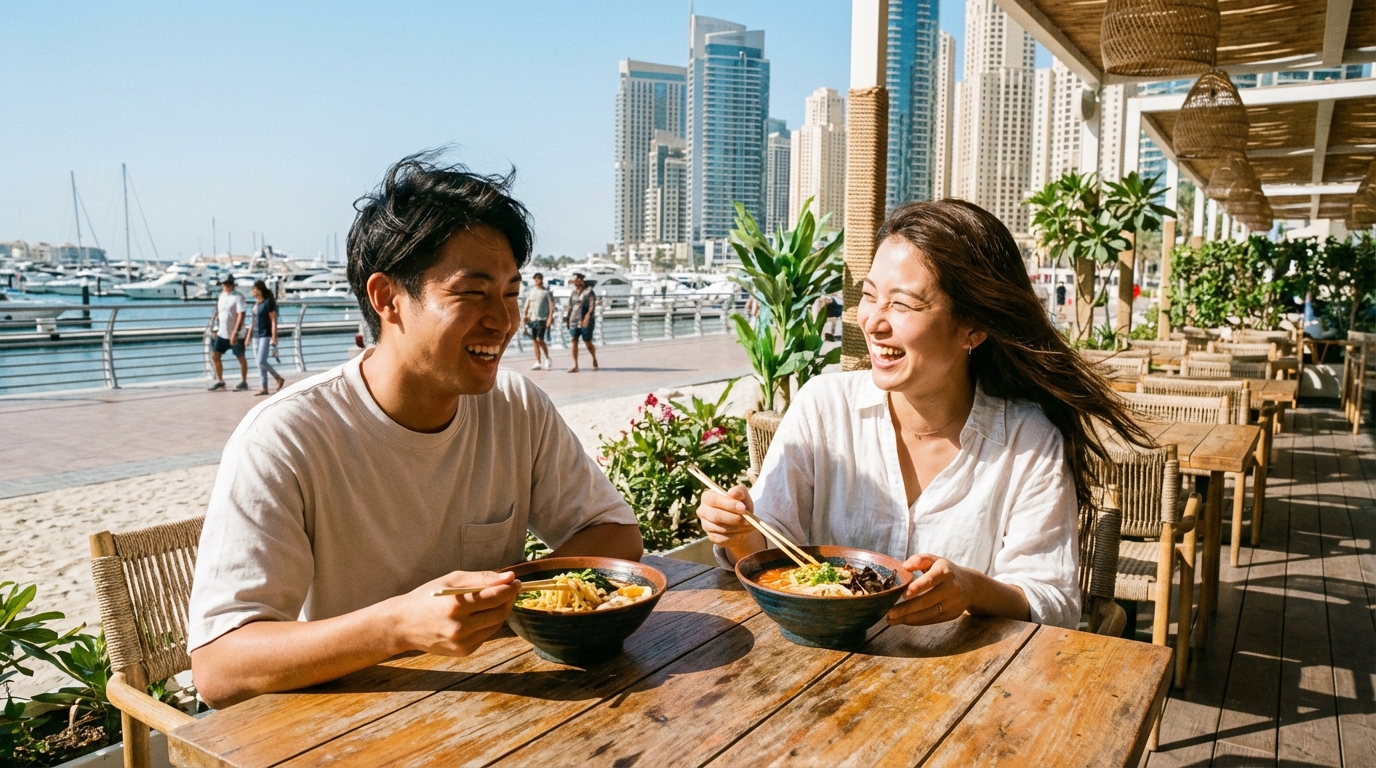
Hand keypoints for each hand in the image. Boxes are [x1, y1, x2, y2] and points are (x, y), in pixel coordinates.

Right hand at [386, 570, 520, 656]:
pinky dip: (488, 623)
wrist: (404, 625)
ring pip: (496, 624)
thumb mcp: (452, 579)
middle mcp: (460, 627)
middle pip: (500, 612)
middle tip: (509, 589)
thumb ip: (482, 579)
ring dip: (501, 611)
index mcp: (456, 605)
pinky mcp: (464, 651)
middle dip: (509, 599)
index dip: (510, 588)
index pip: (495, 597)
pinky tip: (479, 615)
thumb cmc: (428, 597)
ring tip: (494, 600)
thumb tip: (509, 577)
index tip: (516, 581)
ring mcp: (462, 642)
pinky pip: (486, 634)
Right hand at [697, 485, 758, 555]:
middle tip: (747, 518)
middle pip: (715, 516)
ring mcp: (705, 525)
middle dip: (733, 518)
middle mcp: (703, 511)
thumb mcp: (743, 496)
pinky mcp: (712, 537)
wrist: (742, 523)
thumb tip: (732, 493)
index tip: (742, 508)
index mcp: (707, 497)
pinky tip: (742, 531)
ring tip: (748, 524)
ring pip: (720, 528)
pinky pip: (723, 538)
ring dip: (737, 527)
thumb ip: (739, 491)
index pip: (713, 499)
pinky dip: (735, 535)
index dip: (728, 504)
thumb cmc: (740, 505)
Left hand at [886, 554, 976, 625]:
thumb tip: (905, 566)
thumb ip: (920, 560)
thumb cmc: (946, 571)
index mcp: (945, 571)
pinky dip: (917, 621)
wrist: (971, 586)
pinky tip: (903, 620)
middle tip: (889, 613)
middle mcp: (951, 588)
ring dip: (909, 618)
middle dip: (907, 608)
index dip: (919, 586)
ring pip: (929, 613)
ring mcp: (953, 603)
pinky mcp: (952, 615)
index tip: (904, 593)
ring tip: (891, 619)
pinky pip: (932, 619)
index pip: (932, 579)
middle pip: (928, 600)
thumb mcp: (935, 560)